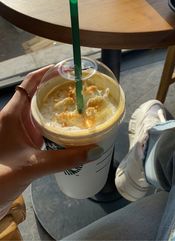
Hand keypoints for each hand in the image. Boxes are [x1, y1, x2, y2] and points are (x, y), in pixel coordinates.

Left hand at [0, 66, 96, 216]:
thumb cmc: (1, 177)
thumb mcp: (33, 166)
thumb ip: (64, 159)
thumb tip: (95, 151)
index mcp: (11, 115)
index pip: (29, 84)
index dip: (46, 72)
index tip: (65, 68)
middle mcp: (13, 118)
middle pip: (35, 93)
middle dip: (55, 86)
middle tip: (77, 84)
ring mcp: (17, 130)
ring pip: (37, 109)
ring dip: (55, 103)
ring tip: (77, 100)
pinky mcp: (22, 142)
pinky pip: (39, 124)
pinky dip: (53, 121)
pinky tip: (68, 125)